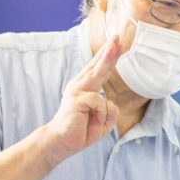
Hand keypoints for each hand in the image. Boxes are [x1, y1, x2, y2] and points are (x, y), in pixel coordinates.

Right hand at [42, 35, 121, 163]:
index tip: (117, 41)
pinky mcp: (76, 100)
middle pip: (98, 65)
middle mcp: (80, 85)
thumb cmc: (82, 130)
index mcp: (86, 87)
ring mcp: (76, 91)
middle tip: (117, 37)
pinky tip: (93, 121)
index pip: (98, 68)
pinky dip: (102, 115)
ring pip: (98, 75)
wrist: (62, 142)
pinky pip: (100, 102)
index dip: (108, 55)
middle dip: (109, 51)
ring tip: (103, 86)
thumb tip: (109, 102)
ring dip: (107, 69)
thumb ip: (110, 111)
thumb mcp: (103, 121)